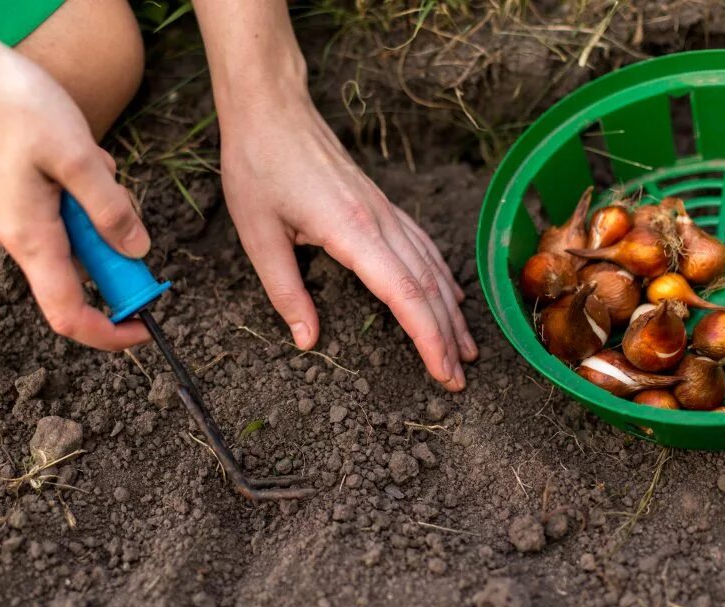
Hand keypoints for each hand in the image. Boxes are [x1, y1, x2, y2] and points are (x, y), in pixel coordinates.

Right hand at [0, 42, 151, 350]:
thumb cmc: (12, 105)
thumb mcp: (78, 156)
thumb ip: (110, 210)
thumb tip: (137, 252)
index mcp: (30, 238)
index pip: (68, 314)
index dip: (109, 332)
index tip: (144, 327)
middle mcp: (12, 238)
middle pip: (77, 271)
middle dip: (110, 241)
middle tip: (115, 192)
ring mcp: (6, 218)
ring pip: (70, 235)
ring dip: (94, 207)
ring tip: (86, 158)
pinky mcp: (6, 198)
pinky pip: (55, 212)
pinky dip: (75, 192)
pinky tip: (70, 153)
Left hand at [220, 92, 477, 390]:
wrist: (271, 111)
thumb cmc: (258, 167)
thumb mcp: (259, 236)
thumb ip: (285, 292)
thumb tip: (307, 340)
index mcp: (351, 231)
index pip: (403, 293)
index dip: (427, 338)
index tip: (443, 372)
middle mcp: (379, 221)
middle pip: (427, 286)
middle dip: (446, 336)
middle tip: (458, 378)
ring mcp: (385, 210)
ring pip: (432, 266)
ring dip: (451, 310)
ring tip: (465, 348)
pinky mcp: (381, 204)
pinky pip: (423, 245)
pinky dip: (442, 276)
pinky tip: (450, 295)